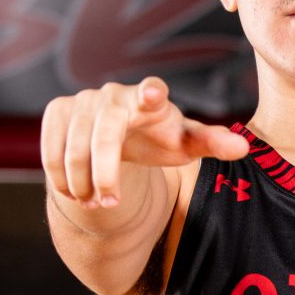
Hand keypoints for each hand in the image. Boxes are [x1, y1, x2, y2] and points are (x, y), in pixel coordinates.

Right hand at [41, 76, 248, 211]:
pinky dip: (59, 174)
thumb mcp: (185, 143)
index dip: (151, 93)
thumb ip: (210, 143)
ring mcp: (83, 100)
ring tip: (95, 202)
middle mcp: (114, 94)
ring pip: (73, 143)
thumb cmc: (159, 137)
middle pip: (105, 132)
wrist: (120, 135)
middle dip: (105, 172)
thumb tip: (243, 148)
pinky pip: (50, 146)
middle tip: (110, 203)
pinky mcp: (58, 111)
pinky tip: (74, 192)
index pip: (152, 91)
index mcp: (151, 98)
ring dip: (81, 180)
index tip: (153, 96)